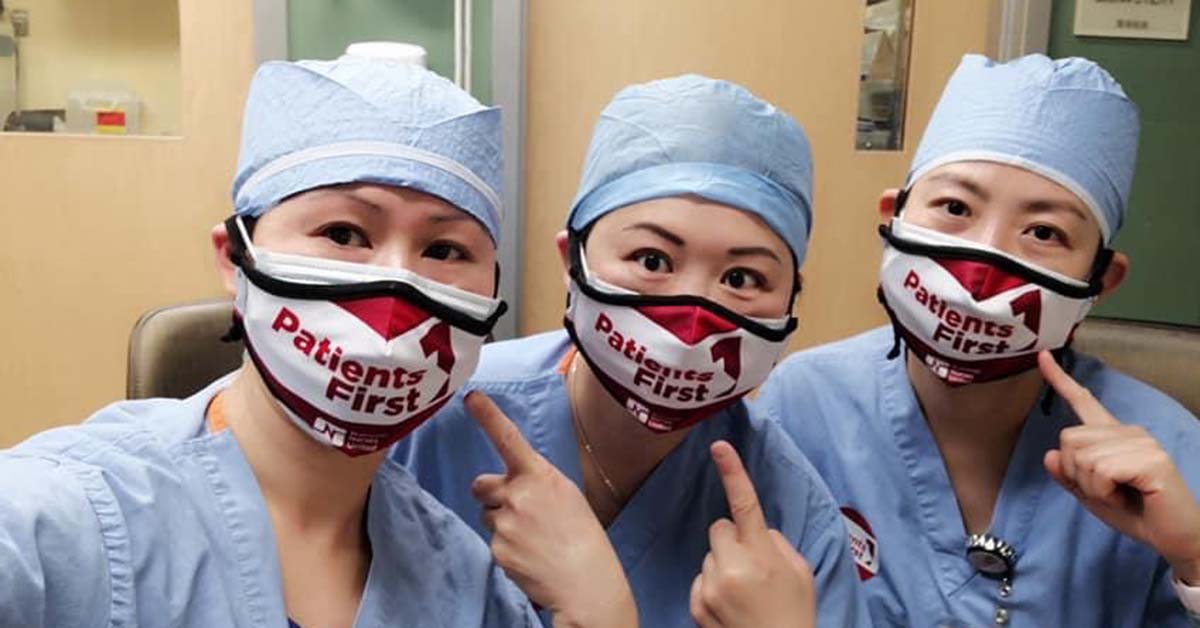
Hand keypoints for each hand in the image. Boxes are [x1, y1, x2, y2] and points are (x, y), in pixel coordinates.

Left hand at [465, 392, 637, 627]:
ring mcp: (504, 523)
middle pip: (480, 484)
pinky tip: (529, 555)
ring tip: (533, 538)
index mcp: (539, 476)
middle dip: (491, 494)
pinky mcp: (496, 550)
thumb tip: (513, 481)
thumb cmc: (582, 536)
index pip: (508, 438)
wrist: (585, 581)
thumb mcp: (566, 495)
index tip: (470, 397)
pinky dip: (507, 548)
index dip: (487, 415)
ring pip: (486, 515)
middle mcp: (517, 495)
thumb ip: (536, 482)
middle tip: (518, 510)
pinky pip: (492, 541)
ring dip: (502, 523)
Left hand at [689, 441, 814, 627]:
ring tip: (745, 592)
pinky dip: (713, 586)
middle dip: (733, 539)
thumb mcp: (799, 571)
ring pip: (710, 554)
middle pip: (719, 528)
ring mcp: (711, 586)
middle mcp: (732, 567)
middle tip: (753, 564)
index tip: (719, 447)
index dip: (732, 472)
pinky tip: (731, 605)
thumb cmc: (794, 613)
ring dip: (723, 565)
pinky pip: (701, 578)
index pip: (744, 504)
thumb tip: (755, 530)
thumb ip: (775, 542)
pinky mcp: (696, 604)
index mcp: (762, 555)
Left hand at [1040, 351, 1199, 582]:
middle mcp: (1129, 431)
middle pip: (1069, 439)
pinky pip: (1101, 471)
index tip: (1042, 356)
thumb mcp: (1091, 495)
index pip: (1084, 402)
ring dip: (1093, 487)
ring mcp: (1142, 442)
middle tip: (1107, 491)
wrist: (1173, 538)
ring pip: (1083, 457)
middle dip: (1077, 474)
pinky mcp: (1151, 459)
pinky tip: (1129, 496)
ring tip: (1121, 494)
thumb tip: (1051, 455)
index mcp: (1114, 436)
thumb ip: (1069, 475)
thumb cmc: (1136, 514)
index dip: (1060, 380)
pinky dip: (1104, 492)